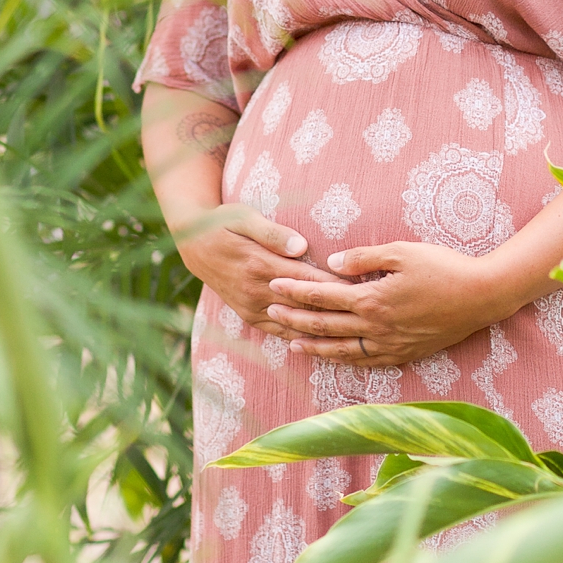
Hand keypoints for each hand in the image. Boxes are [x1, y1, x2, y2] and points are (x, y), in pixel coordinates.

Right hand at [172, 203, 350, 335]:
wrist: (194, 245)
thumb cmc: (225, 223)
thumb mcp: (246, 217)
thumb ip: (274, 233)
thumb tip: (301, 246)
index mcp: (260, 265)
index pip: (307, 280)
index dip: (335, 286)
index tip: (363, 290)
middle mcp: (256, 291)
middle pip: (304, 306)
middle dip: (336, 311)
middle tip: (369, 315)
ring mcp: (251, 307)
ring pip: (293, 324)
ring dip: (322, 330)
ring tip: (354, 335)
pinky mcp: (249, 316)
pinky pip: (278, 332)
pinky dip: (301, 339)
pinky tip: (323, 345)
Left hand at [266, 239, 501, 365]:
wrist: (481, 296)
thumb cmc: (444, 267)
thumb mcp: (403, 252)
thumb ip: (364, 258)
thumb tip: (332, 265)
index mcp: (373, 300)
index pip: (323, 296)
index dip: (295, 291)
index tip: (273, 285)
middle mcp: (377, 328)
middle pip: (326, 325)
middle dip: (294, 319)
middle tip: (269, 314)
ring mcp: (391, 345)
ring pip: (343, 350)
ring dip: (315, 345)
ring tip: (292, 342)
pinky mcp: (405, 354)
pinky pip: (367, 361)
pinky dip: (344, 360)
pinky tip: (334, 357)